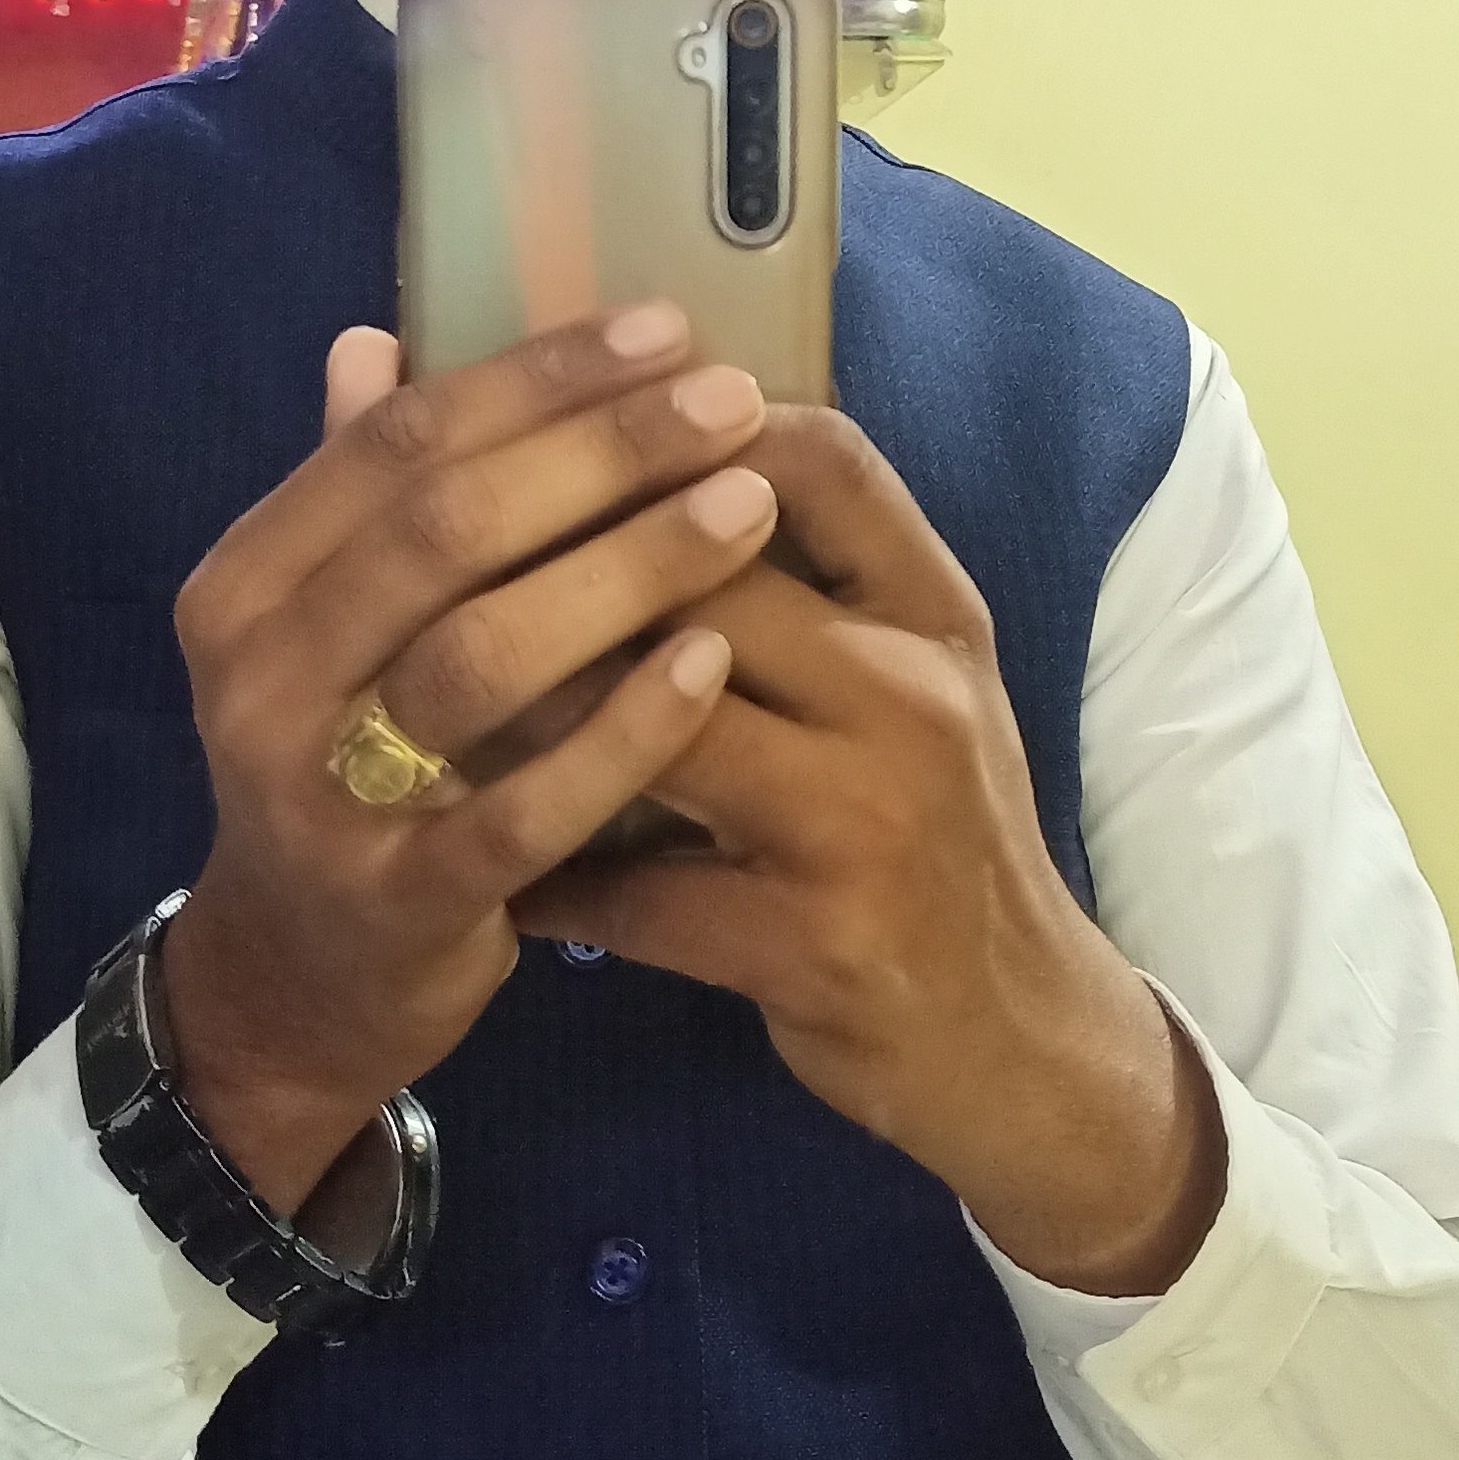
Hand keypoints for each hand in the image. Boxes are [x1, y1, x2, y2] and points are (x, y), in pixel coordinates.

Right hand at [162, 305, 779, 1212]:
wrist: (302, 985)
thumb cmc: (349, 765)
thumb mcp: (331, 629)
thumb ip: (355, 492)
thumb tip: (376, 336)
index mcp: (248, 586)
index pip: (397, 444)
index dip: (538, 378)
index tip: (667, 330)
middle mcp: (260, 682)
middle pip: (443, 530)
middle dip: (600, 453)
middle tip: (728, 404)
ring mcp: (320, 798)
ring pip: (479, 657)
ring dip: (625, 570)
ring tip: (746, 508)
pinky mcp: (398, 901)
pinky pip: (522, 807)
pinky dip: (622, 731)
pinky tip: (712, 664)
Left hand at [512, 408, 1226, 1297]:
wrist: (1020, 1035)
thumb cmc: (936, 839)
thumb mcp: (910, 690)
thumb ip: (804, 588)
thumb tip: (635, 468)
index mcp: (934, 615)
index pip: (823, 463)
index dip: (687, 426)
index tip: (574, 424)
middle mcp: (911, 695)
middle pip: (711, 577)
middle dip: (565, 565)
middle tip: (438, 559)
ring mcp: (867, 819)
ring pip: (661, 724)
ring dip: (536, 716)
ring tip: (439, 706)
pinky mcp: (814, 942)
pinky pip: (640, 896)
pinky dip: (554, 884)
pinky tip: (494, 876)